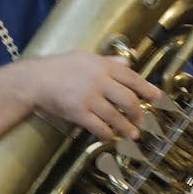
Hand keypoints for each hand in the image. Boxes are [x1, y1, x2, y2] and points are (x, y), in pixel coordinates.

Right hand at [23, 52, 161, 141]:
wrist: (35, 80)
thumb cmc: (61, 67)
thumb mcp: (86, 57)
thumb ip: (110, 61)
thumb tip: (129, 61)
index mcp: (103, 66)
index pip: (132, 78)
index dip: (147, 89)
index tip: (157, 98)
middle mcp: (99, 81)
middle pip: (128, 99)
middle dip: (138, 113)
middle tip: (141, 120)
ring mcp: (89, 98)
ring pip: (116, 116)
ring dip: (126, 128)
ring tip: (133, 134)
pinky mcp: (78, 113)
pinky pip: (99, 127)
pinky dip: (108, 134)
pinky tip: (111, 136)